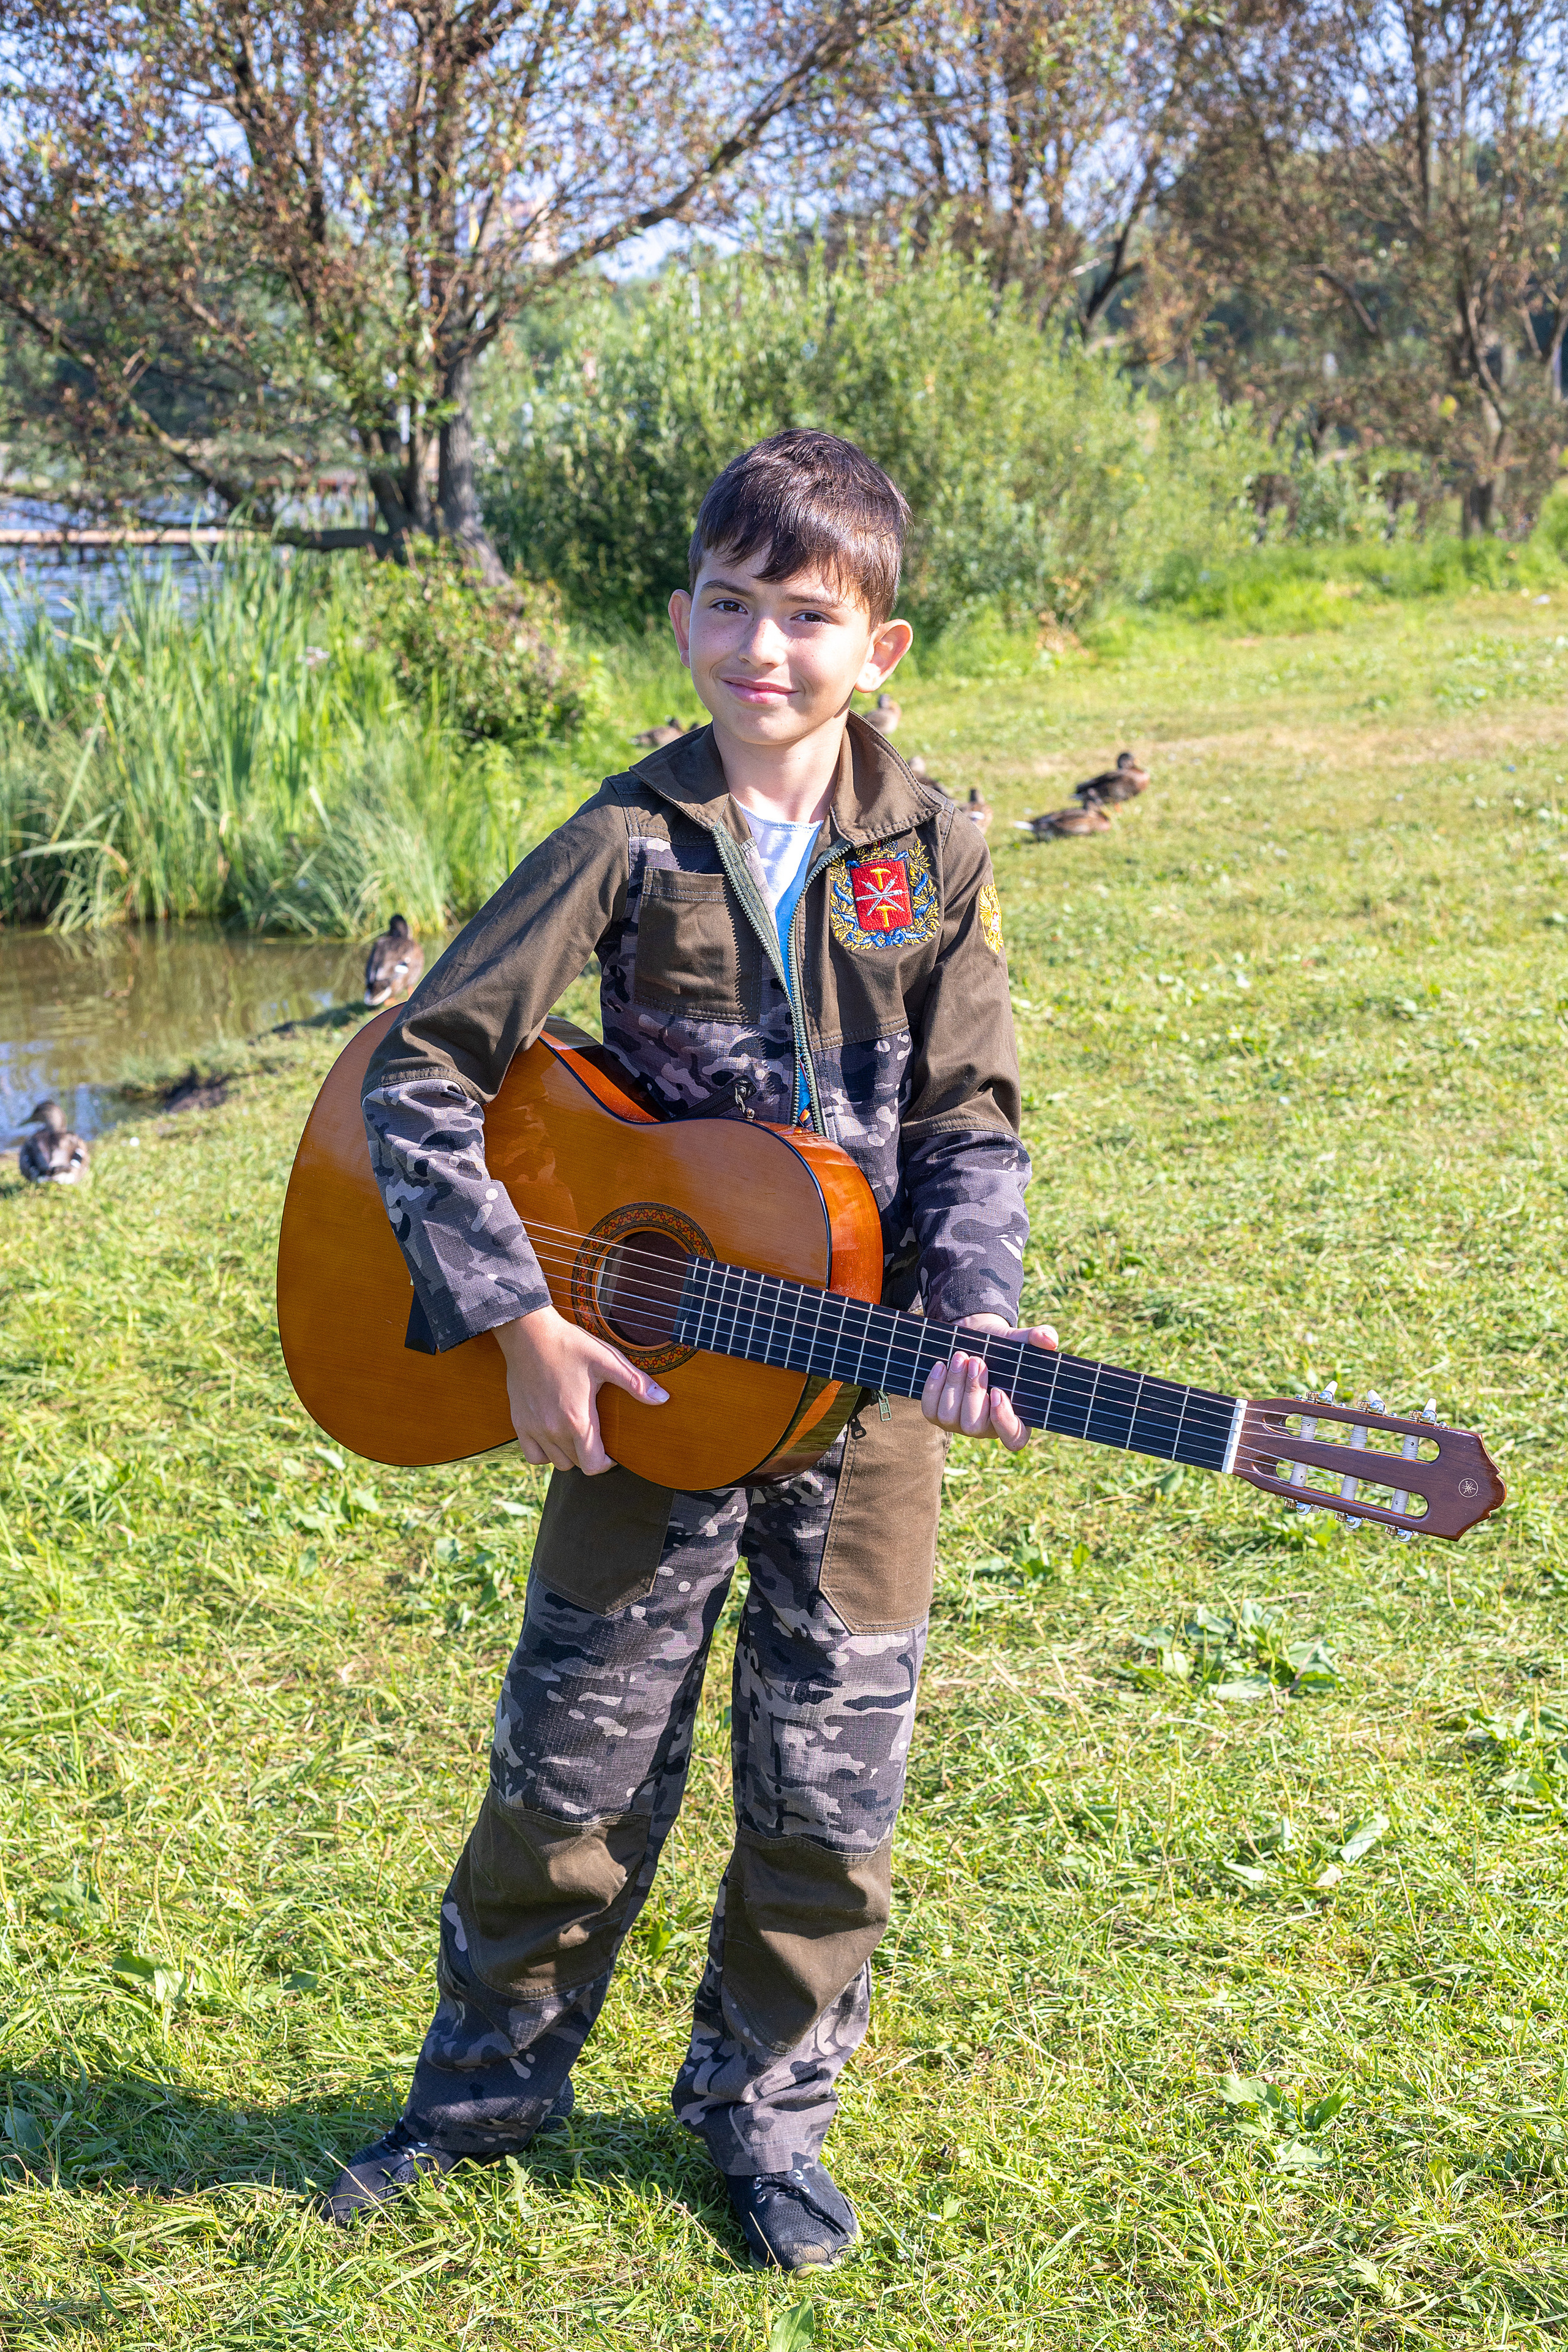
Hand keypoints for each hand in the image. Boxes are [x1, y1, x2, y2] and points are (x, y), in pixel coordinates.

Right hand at [495, 1305, 667, 1475]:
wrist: (528, 1334)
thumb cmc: (569, 1345)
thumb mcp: (607, 1360)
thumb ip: (635, 1383)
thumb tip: (662, 1398)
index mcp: (577, 1420)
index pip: (594, 1465)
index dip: (608, 1463)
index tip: (613, 1452)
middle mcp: (553, 1430)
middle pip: (576, 1465)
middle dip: (591, 1457)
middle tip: (598, 1439)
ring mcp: (533, 1428)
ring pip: (555, 1462)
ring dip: (569, 1455)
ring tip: (578, 1436)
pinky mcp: (519, 1422)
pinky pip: (533, 1455)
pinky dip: (545, 1452)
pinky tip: (554, 1436)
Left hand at [920, 1312, 1058, 1452]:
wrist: (973, 1341)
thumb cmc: (1002, 1347)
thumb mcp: (1019, 1341)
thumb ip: (1037, 1338)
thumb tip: (1049, 1339)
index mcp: (1016, 1419)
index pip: (1014, 1438)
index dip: (1005, 1421)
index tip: (998, 1391)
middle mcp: (987, 1428)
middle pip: (975, 1426)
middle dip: (973, 1392)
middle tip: (976, 1361)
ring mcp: (960, 1425)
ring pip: (950, 1417)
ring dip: (954, 1384)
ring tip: (960, 1357)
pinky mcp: (939, 1416)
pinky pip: (931, 1410)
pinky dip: (934, 1387)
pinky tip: (941, 1365)